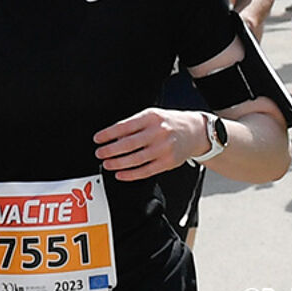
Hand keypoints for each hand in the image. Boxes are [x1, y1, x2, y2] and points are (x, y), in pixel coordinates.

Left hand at [93, 108, 207, 180]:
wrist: (194, 131)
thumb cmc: (168, 123)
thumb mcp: (150, 116)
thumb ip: (133, 125)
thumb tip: (112, 137)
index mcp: (150, 118)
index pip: (124, 126)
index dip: (108, 134)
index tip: (97, 139)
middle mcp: (158, 133)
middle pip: (129, 144)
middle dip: (110, 150)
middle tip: (99, 153)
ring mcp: (164, 148)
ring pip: (137, 159)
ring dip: (118, 163)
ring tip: (107, 164)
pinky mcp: (168, 162)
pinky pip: (147, 171)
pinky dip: (131, 174)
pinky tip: (121, 174)